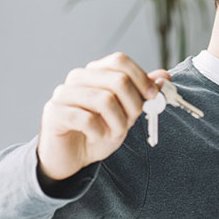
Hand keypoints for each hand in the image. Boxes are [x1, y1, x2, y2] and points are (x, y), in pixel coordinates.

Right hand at [37, 52, 168, 181]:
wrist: (69, 158)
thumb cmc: (96, 132)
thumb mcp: (125, 114)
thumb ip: (141, 94)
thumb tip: (164, 77)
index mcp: (94, 72)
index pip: (120, 61)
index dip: (141, 78)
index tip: (152, 97)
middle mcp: (77, 78)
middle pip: (117, 80)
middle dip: (133, 105)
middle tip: (130, 123)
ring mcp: (63, 94)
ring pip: (104, 100)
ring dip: (117, 123)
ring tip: (113, 134)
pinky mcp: (54, 113)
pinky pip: (86, 119)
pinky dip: (99, 133)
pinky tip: (96, 138)